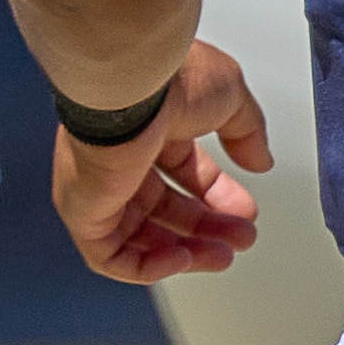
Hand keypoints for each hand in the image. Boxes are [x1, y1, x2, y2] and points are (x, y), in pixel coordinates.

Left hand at [49, 40, 270, 285]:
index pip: (184, 172)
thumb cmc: (171, 77)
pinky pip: (108, 255)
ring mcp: (98, 185)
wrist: (130, 84)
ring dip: (183, 252)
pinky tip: (181, 260)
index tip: (247, 211)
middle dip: (207, 228)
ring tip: (219, 257)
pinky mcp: (83, 211)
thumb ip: (246, 132)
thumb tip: (260, 160)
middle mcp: (119, 156)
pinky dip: (146, 267)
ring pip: (137, 236)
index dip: (219, 196)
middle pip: (164, 208)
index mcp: (150, 126)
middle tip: (240, 238)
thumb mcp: (231, 97)